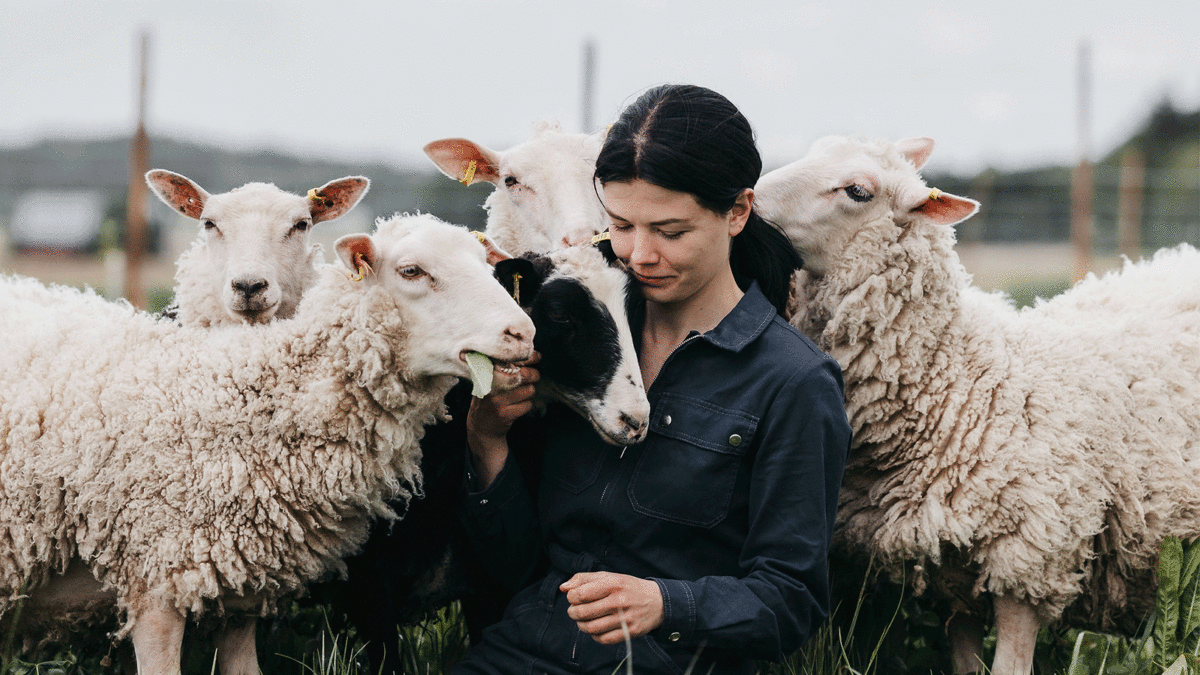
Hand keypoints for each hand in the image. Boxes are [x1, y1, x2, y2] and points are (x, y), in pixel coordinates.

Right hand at [466, 353, 539, 488]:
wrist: (480, 426)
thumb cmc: (490, 397)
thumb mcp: (491, 379)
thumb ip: (508, 367)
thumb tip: (535, 355)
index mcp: (488, 371)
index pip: (512, 359)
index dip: (529, 357)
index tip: (538, 357)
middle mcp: (491, 384)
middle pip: (525, 374)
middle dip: (534, 375)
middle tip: (533, 377)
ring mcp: (497, 400)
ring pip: (529, 390)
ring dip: (529, 392)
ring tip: (520, 395)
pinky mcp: (505, 414)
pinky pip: (527, 405)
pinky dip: (526, 405)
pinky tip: (516, 406)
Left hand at [560, 572, 663, 644]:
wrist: (658, 602)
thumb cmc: (629, 588)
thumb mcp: (609, 576)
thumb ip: (584, 579)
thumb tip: (563, 587)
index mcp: (613, 583)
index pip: (581, 594)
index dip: (571, 598)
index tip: (573, 598)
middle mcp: (619, 601)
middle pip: (583, 612)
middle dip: (573, 613)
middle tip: (574, 611)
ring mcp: (625, 618)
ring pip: (592, 628)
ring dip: (581, 626)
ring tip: (583, 621)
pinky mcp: (630, 632)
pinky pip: (604, 639)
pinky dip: (595, 636)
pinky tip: (596, 629)